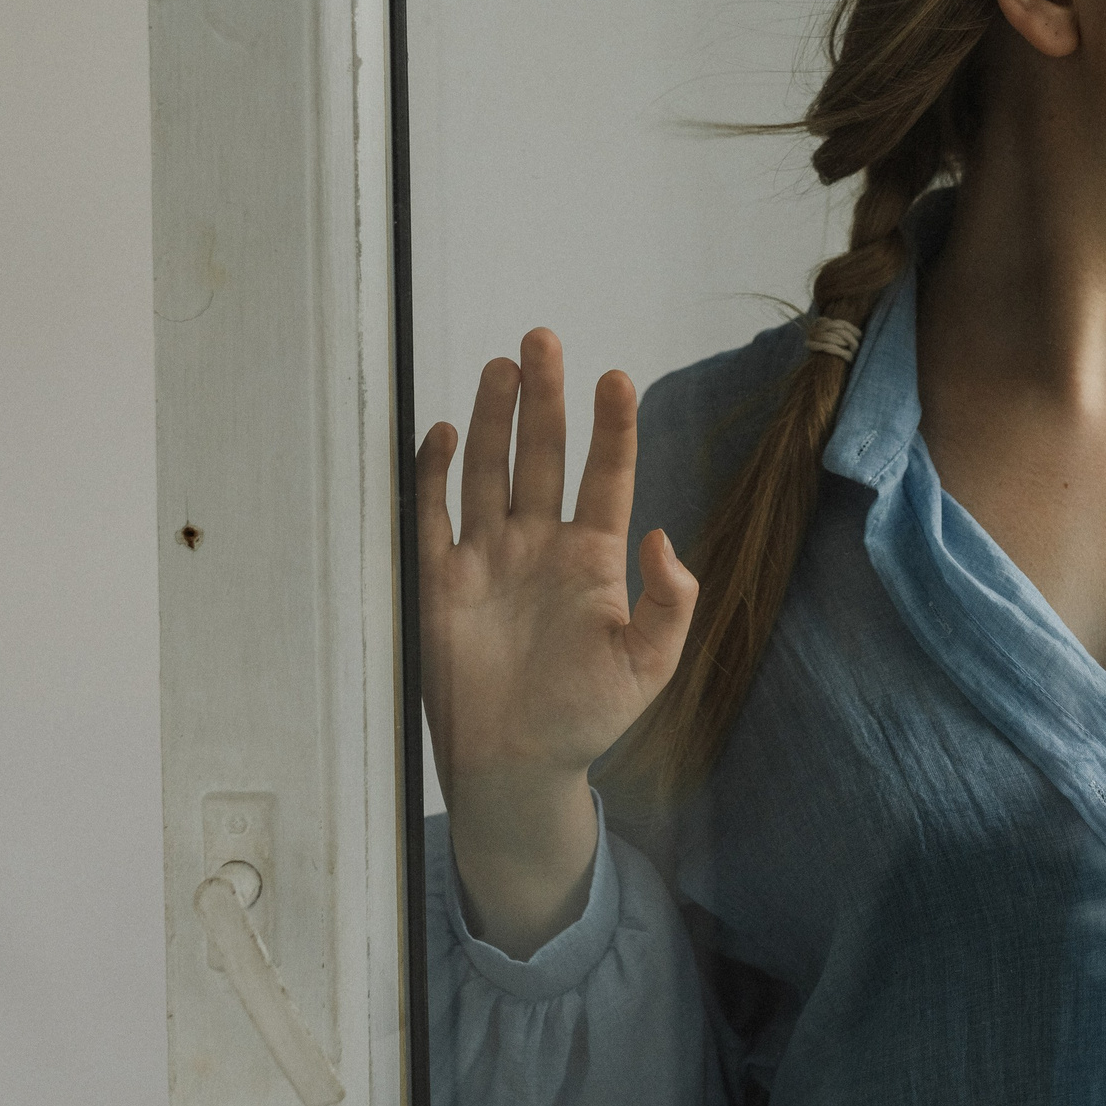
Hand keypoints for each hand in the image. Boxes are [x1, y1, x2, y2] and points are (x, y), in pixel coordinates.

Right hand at [416, 327, 696, 950]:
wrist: (517, 766)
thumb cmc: (586, 719)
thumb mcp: (649, 668)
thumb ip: (669, 605)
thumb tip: (666, 538)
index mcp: (594, 559)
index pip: (605, 475)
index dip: (612, 427)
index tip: (617, 378)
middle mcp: (541, 545)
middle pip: (542, 454)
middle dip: (545, 398)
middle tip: (544, 338)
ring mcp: (490, 557)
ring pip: (491, 470)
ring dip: (495, 418)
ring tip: (503, 366)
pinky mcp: (444, 580)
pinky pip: (436, 514)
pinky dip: (437, 472)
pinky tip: (447, 432)